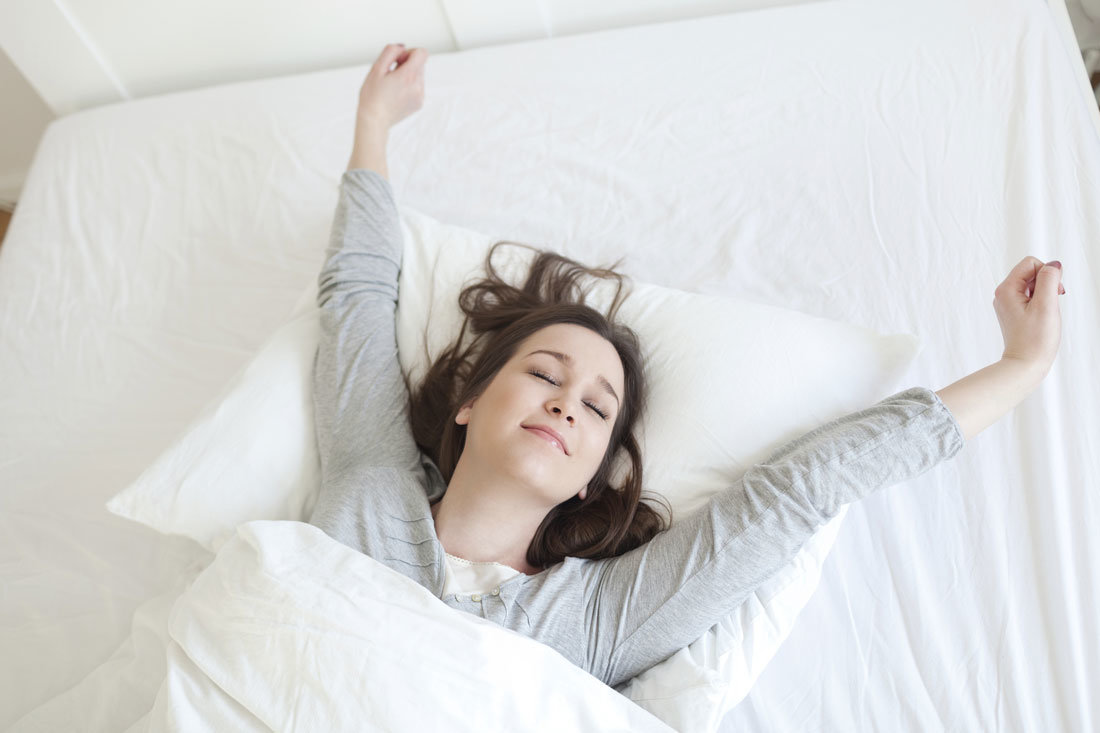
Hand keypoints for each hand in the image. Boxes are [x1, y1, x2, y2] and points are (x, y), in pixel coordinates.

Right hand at [356, 43, 428, 129]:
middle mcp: (418, 86)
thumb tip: (402, 48)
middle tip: (391, 74)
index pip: (422, 53)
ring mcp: (420, 96)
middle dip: (407, 64)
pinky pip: (418, 87)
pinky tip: (396, 94)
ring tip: (393, 86)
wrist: (374, 120)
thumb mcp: (377, 68)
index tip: (398, 61)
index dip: (409, 52)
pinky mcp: (419, 104)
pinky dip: (409, 87)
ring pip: (419, 76)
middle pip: (420, 64)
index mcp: (408, 75)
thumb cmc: (372, 96)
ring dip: (408, 76)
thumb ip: (390, 52)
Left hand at [993, 256, 1065, 377]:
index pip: (1030, 263)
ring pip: (1032, 284)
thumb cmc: (1035, 339)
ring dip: (1045, 292)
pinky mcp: (1014, 311)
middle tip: (1052, 302)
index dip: (1047, 272)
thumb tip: (1053, 264)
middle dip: (1047, 282)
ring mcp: (1008, 303)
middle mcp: (1003, 294)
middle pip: (1031, 272)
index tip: (1054, 291)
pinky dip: (1041, 301)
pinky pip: (1031, 296)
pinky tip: (1043, 315)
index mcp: (1006, 289)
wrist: (1025, 365)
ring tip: (1047, 311)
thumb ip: (1049, 280)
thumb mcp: (1046, 305)